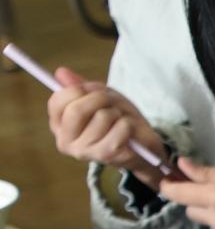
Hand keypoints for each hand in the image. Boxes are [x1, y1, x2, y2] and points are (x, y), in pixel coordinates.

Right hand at [46, 69, 165, 180]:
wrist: (142, 145)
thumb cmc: (117, 119)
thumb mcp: (100, 97)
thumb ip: (82, 86)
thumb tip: (61, 72)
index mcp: (59, 125)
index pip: (57, 102)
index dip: (77, 89)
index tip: (90, 90)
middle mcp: (66, 141)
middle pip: (77, 110)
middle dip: (99, 98)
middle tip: (110, 100)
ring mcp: (85, 152)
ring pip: (102, 117)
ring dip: (117, 112)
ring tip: (120, 120)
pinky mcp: (106, 156)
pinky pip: (120, 128)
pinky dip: (128, 123)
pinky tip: (128, 131)